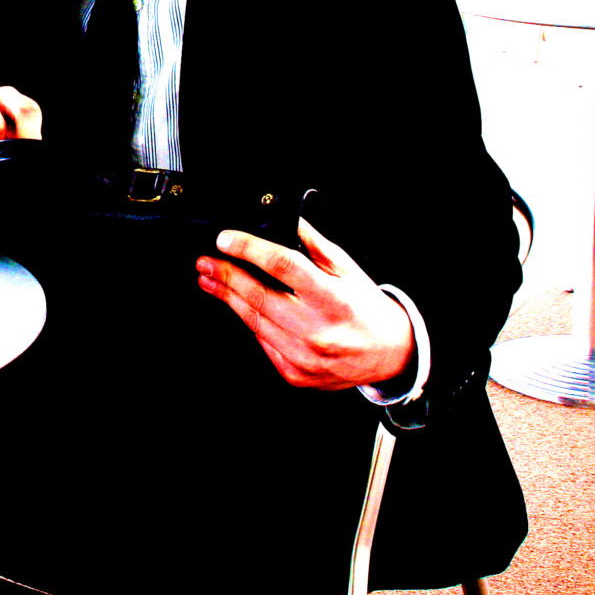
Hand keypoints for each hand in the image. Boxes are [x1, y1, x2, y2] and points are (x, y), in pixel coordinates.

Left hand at [194, 218, 415, 391]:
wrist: (388, 353)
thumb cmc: (366, 308)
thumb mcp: (346, 268)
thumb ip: (312, 244)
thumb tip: (281, 219)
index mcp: (333, 299)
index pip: (282, 267)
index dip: (249, 250)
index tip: (226, 239)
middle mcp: (316, 331)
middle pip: (258, 297)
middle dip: (226, 275)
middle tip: (205, 261)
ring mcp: (304, 357)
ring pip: (253, 322)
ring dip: (227, 298)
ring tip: (210, 280)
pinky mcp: (295, 374)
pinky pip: (262, 343)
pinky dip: (250, 322)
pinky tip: (240, 306)